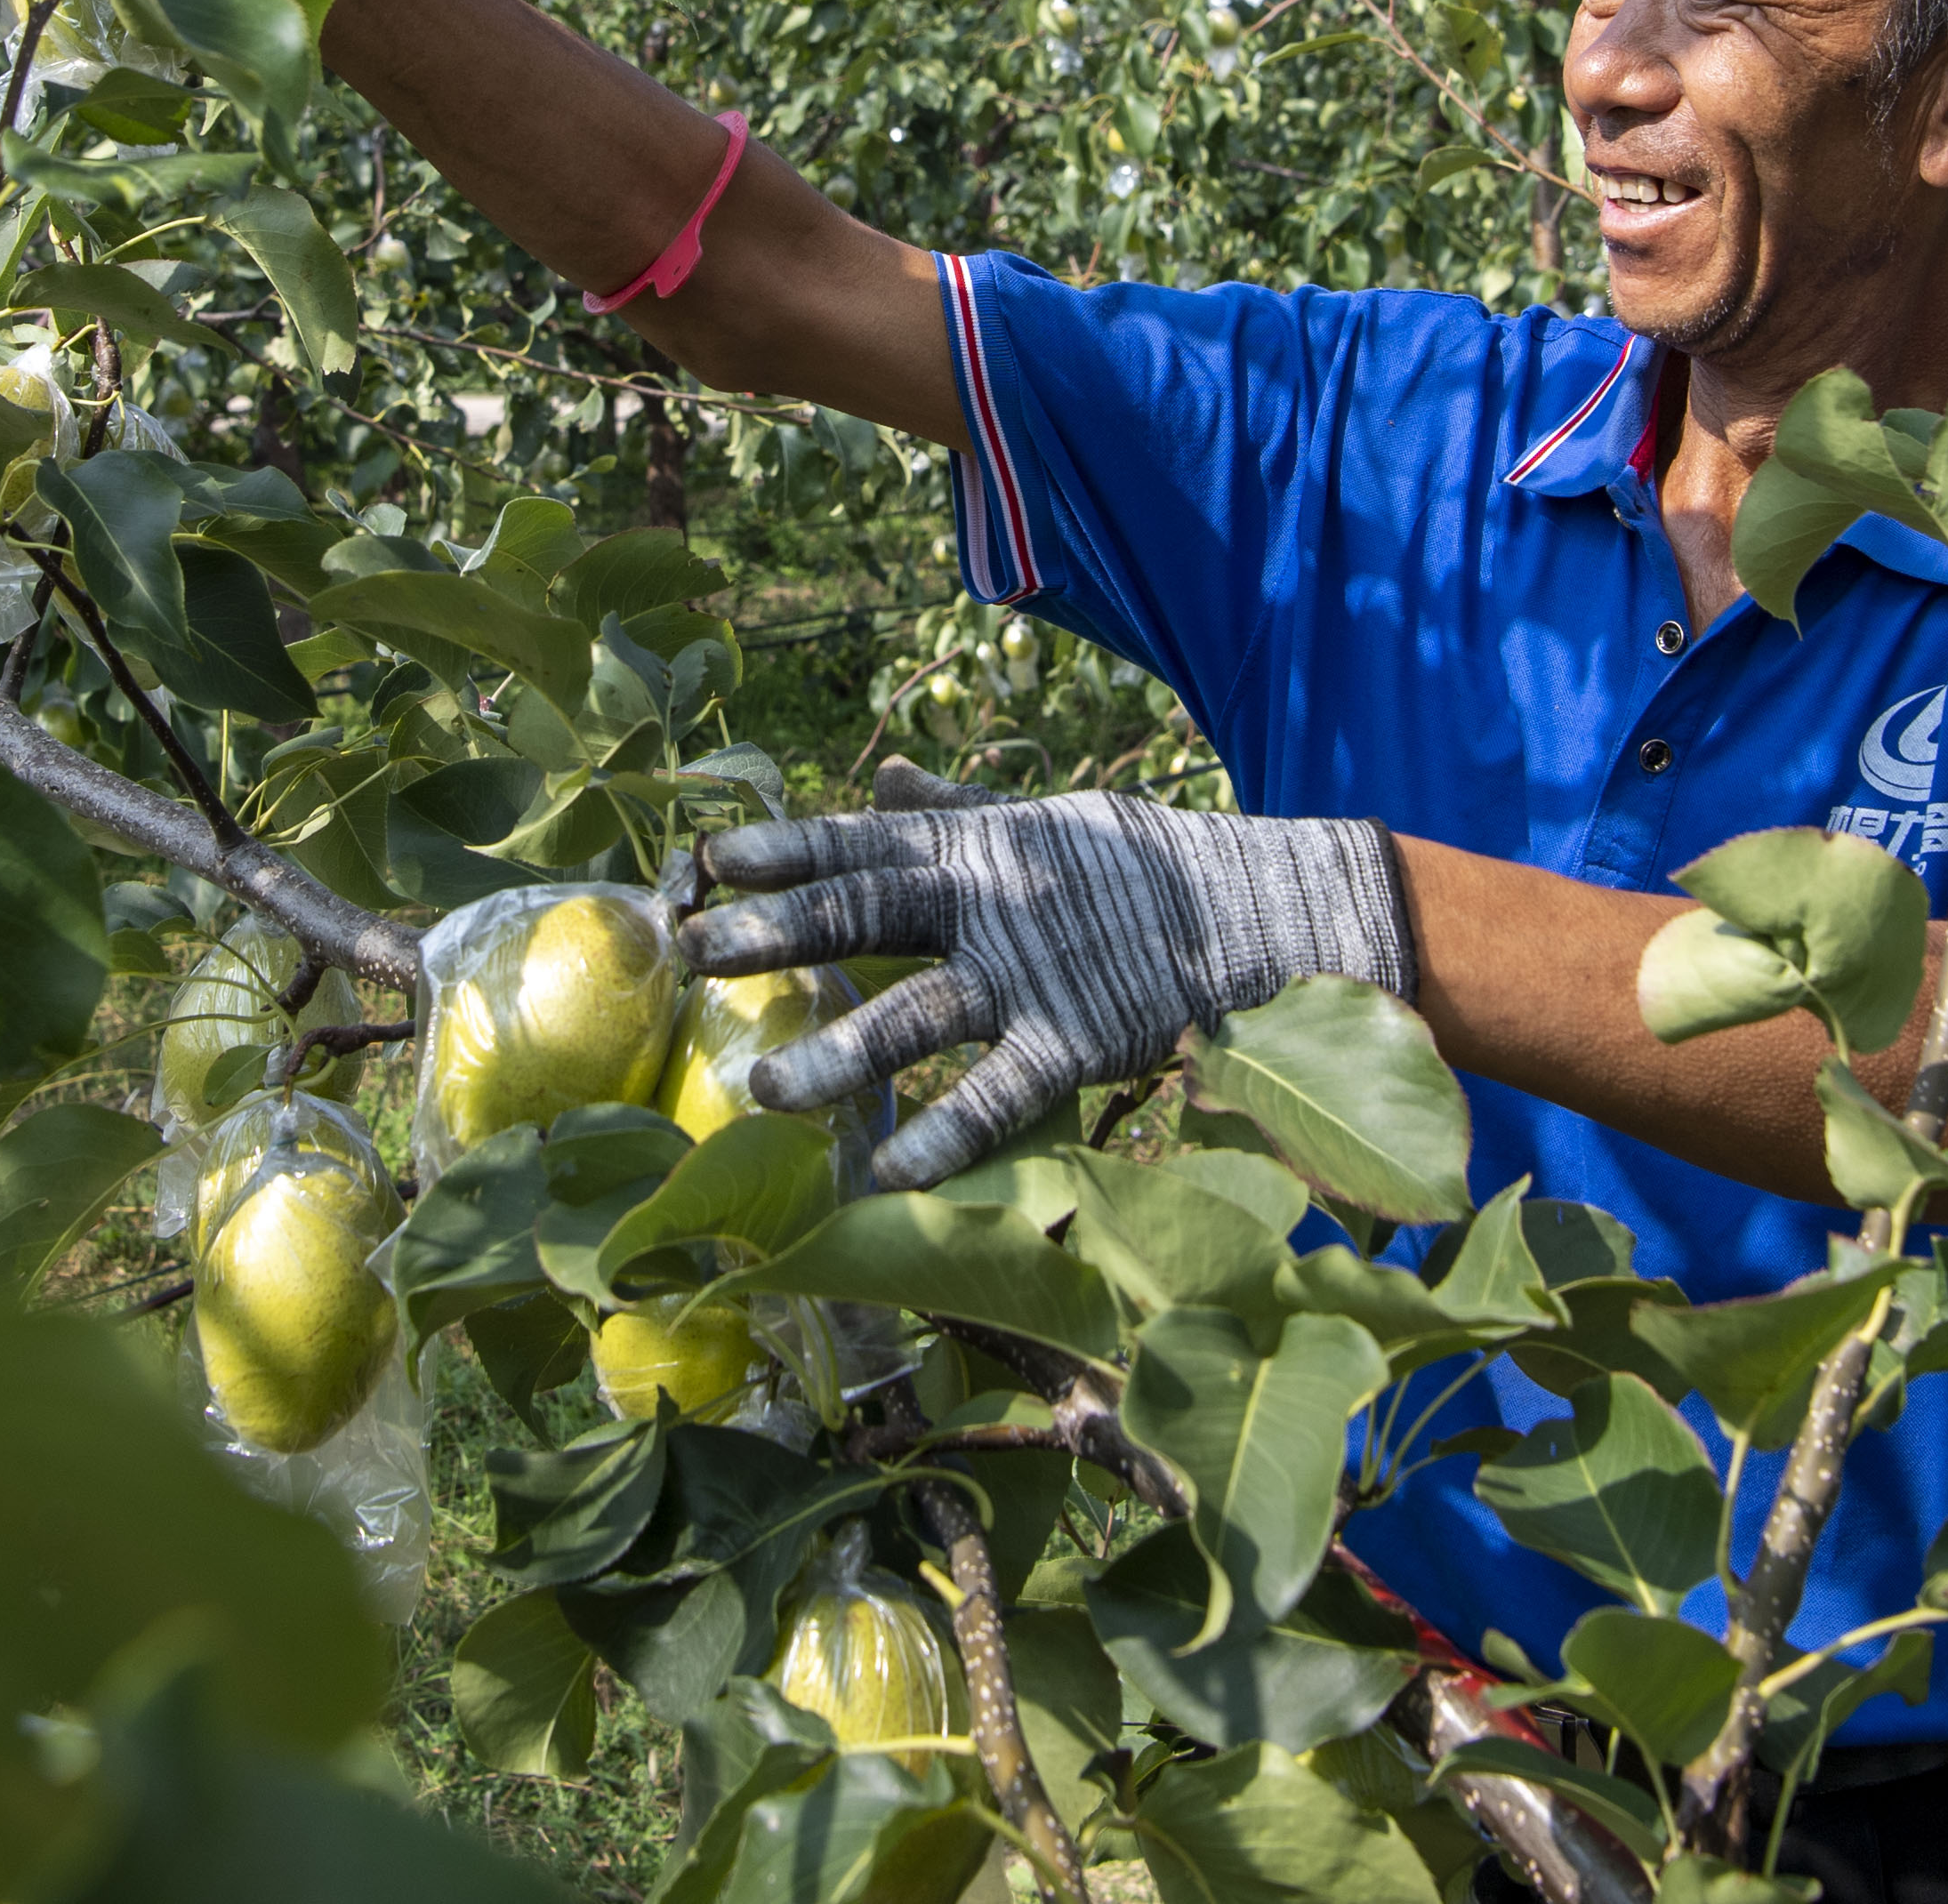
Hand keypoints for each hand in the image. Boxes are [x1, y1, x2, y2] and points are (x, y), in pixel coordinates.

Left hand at [682, 758, 1416, 1188]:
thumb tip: (882, 774)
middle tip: (690, 952)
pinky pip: (999, 1093)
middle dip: (775, 933)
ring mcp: (1029, 975)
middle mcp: (987, 903)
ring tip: (761, 1086)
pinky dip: (946, 1134)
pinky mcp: (1075, 1040)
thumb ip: (956, 805)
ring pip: (916, 1013)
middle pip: (863, 912)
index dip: (779, 852)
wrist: (1257, 906)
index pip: (857, 842)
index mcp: (974, 845)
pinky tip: (887, 1173)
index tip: (700, 861)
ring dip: (839, 1052)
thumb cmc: (1138, 867)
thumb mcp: (1043, 821)